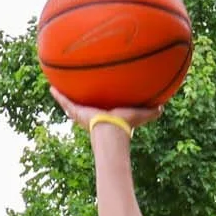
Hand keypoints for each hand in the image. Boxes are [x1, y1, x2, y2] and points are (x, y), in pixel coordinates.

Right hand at [49, 88, 163, 132]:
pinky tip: (51, 87)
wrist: (112, 129)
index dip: (100, 100)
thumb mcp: (140, 114)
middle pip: (84, 104)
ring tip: (57, 86)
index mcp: (106, 114)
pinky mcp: (76, 111)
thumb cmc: (126, 124)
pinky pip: (65, 101)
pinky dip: (58, 95)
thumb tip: (163, 107)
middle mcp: (92, 114)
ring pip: (72, 103)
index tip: (100, 94)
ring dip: (65, 95)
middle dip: (81, 97)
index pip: (102, 106)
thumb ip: (151, 111)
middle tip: (76, 87)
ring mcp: (82, 113)